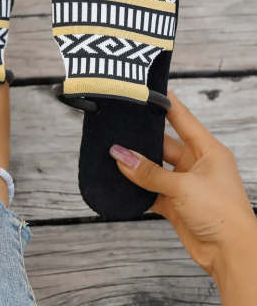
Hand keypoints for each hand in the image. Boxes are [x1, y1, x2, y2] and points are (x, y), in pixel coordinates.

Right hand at [109, 90, 256, 304]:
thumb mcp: (183, 186)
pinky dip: (138, 188)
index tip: (148, 90)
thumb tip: (120, 156)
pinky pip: (151, 189)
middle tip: (118, 130)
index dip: (166, 104)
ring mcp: (184, 183)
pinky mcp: (175, 202)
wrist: (230, 254)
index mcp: (207, 150)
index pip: (183, 119)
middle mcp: (195, 164)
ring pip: (154, 168)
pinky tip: (122, 182)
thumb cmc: (222, 213)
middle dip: (142, 140)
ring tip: (114, 156)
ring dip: (137, 166)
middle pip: (163, 145)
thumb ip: (149, 172)